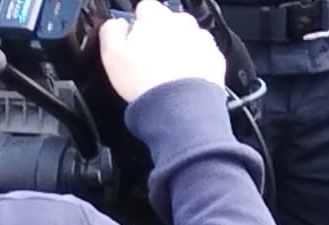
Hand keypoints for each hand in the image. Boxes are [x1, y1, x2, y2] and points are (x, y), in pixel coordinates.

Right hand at [100, 0, 225, 103]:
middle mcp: (182, 23)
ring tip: (171, 73)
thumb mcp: (112, 55)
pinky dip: (199, 64)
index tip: (136, 41)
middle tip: (153, 61)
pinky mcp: (216, 59)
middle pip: (170, 22)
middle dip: (163, 36)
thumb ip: (111, 31)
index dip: (139, 25)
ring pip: (190, 37)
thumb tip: (116, 25)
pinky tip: (187, 79)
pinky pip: (206, 55)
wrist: (180, 110)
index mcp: (155, 17)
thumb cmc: (146, 85)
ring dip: (183, 49)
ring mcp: (202, 41)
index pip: (146, 8)